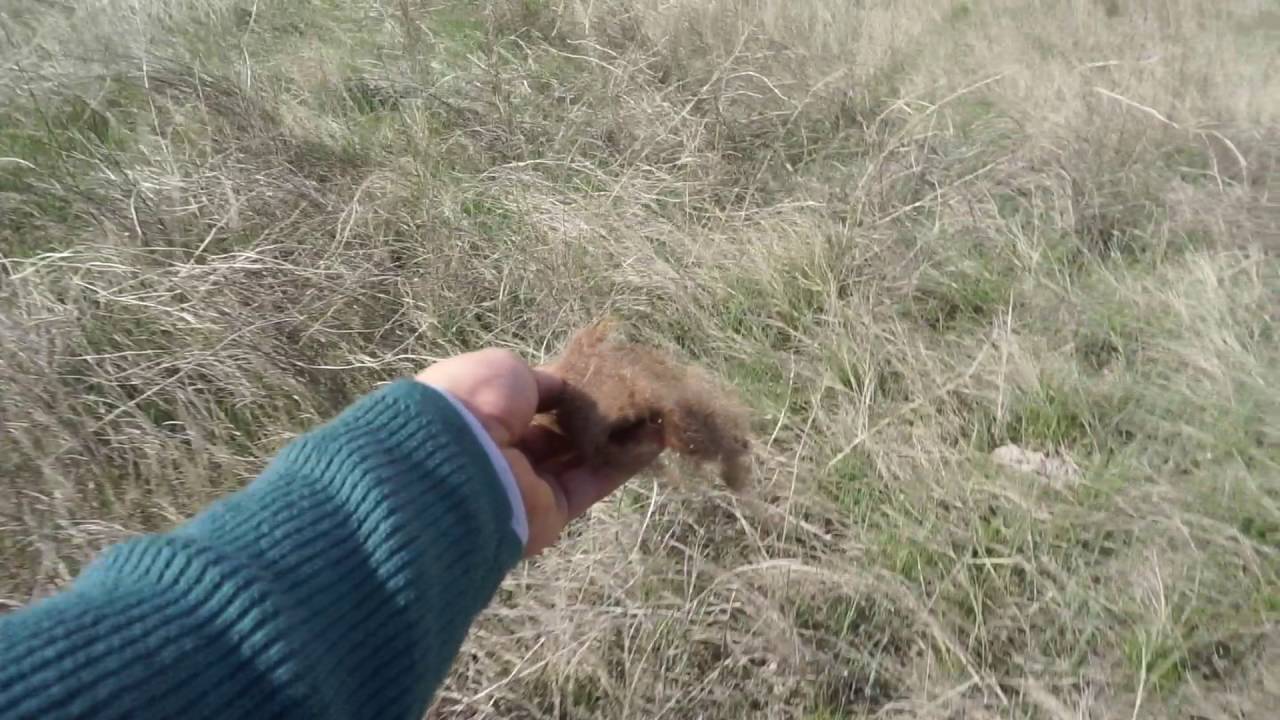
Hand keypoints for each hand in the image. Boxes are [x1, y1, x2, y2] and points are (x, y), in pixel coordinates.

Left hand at [415, 349, 660, 556]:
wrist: (459, 462)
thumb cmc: (475, 403)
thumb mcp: (507, 370)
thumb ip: (541, 382)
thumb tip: (565, 391)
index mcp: (481, 412)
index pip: (532, 400)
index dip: (565, 389)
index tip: (601, 376)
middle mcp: (503, 449)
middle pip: (558, 431)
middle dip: (595, 413)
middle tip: (635, 395)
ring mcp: (528, 484)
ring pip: (580, 457)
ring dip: (617, 436)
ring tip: (656, 413)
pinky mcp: (552, 513)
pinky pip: (592, 483)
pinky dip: (624, 463)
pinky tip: (655, 440)